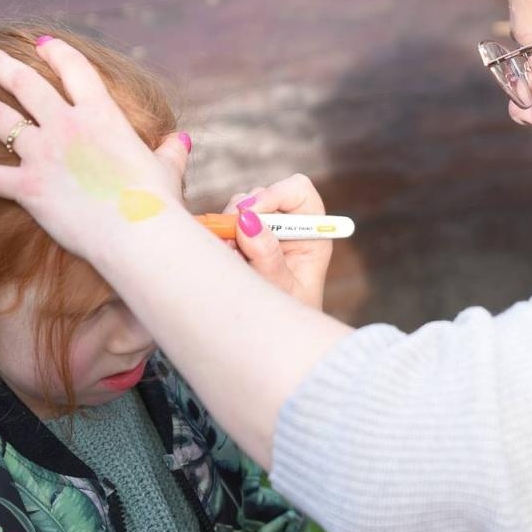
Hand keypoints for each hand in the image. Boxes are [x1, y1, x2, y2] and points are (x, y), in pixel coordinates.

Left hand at [0, 39, 191, 265]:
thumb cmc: (157, 203)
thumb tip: (180, 140)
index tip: (42, 42)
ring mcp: (44, 154)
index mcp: (102, 115)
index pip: (75, 70)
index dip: (57, 52)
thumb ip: (171, 151)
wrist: (138, 234)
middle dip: (3, 66)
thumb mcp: (168, 170)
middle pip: (26, 85)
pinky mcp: (29, 187)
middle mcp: (67, 126)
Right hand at [224, 175, 334, 310]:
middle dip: (243, 213)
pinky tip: (225, 260)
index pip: (298, 191)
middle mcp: (288, 227)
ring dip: (229, 228)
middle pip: (263, 195)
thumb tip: (249, 222)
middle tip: (231, 240)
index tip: (251, 212)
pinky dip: (219, 237)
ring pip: (239, 208)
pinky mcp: (241, 240)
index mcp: (311, 234)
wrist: (273, 340)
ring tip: (232, 259)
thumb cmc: (288, 318)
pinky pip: (223, 225)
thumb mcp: (282, 291)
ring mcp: (263, 232)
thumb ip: (267, 257)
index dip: (275, 193)